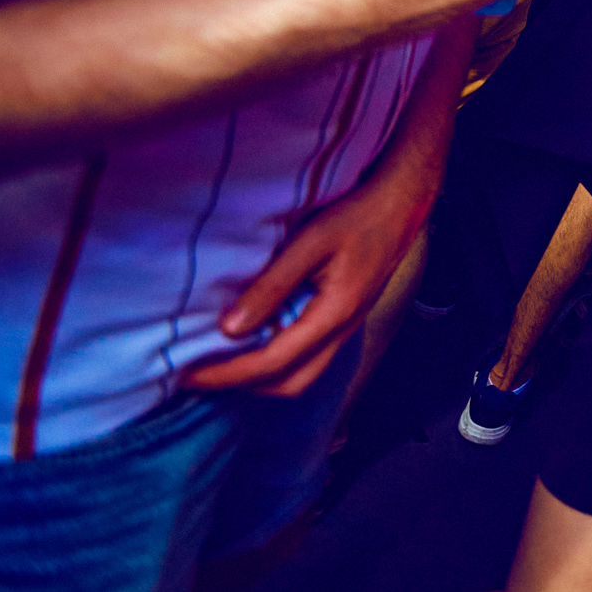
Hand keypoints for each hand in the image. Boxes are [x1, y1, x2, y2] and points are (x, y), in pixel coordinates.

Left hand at [185, 173, 425, 395]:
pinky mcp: (344, 317)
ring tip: (222, 362)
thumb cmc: (357, 215)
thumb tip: (230, 329)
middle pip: (290, 384)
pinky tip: (255, 339)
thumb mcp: (310, 242)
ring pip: (301, 374)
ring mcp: (346, 326)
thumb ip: (272, 285)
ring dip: (260, 377)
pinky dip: (276, 360)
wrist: (401, 204)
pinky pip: (308, 355)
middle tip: (200, 376)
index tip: (189, 375)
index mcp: (335, 313)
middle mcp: (342, 330)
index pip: (273, 362)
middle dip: (243, 387)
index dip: (228, 374)